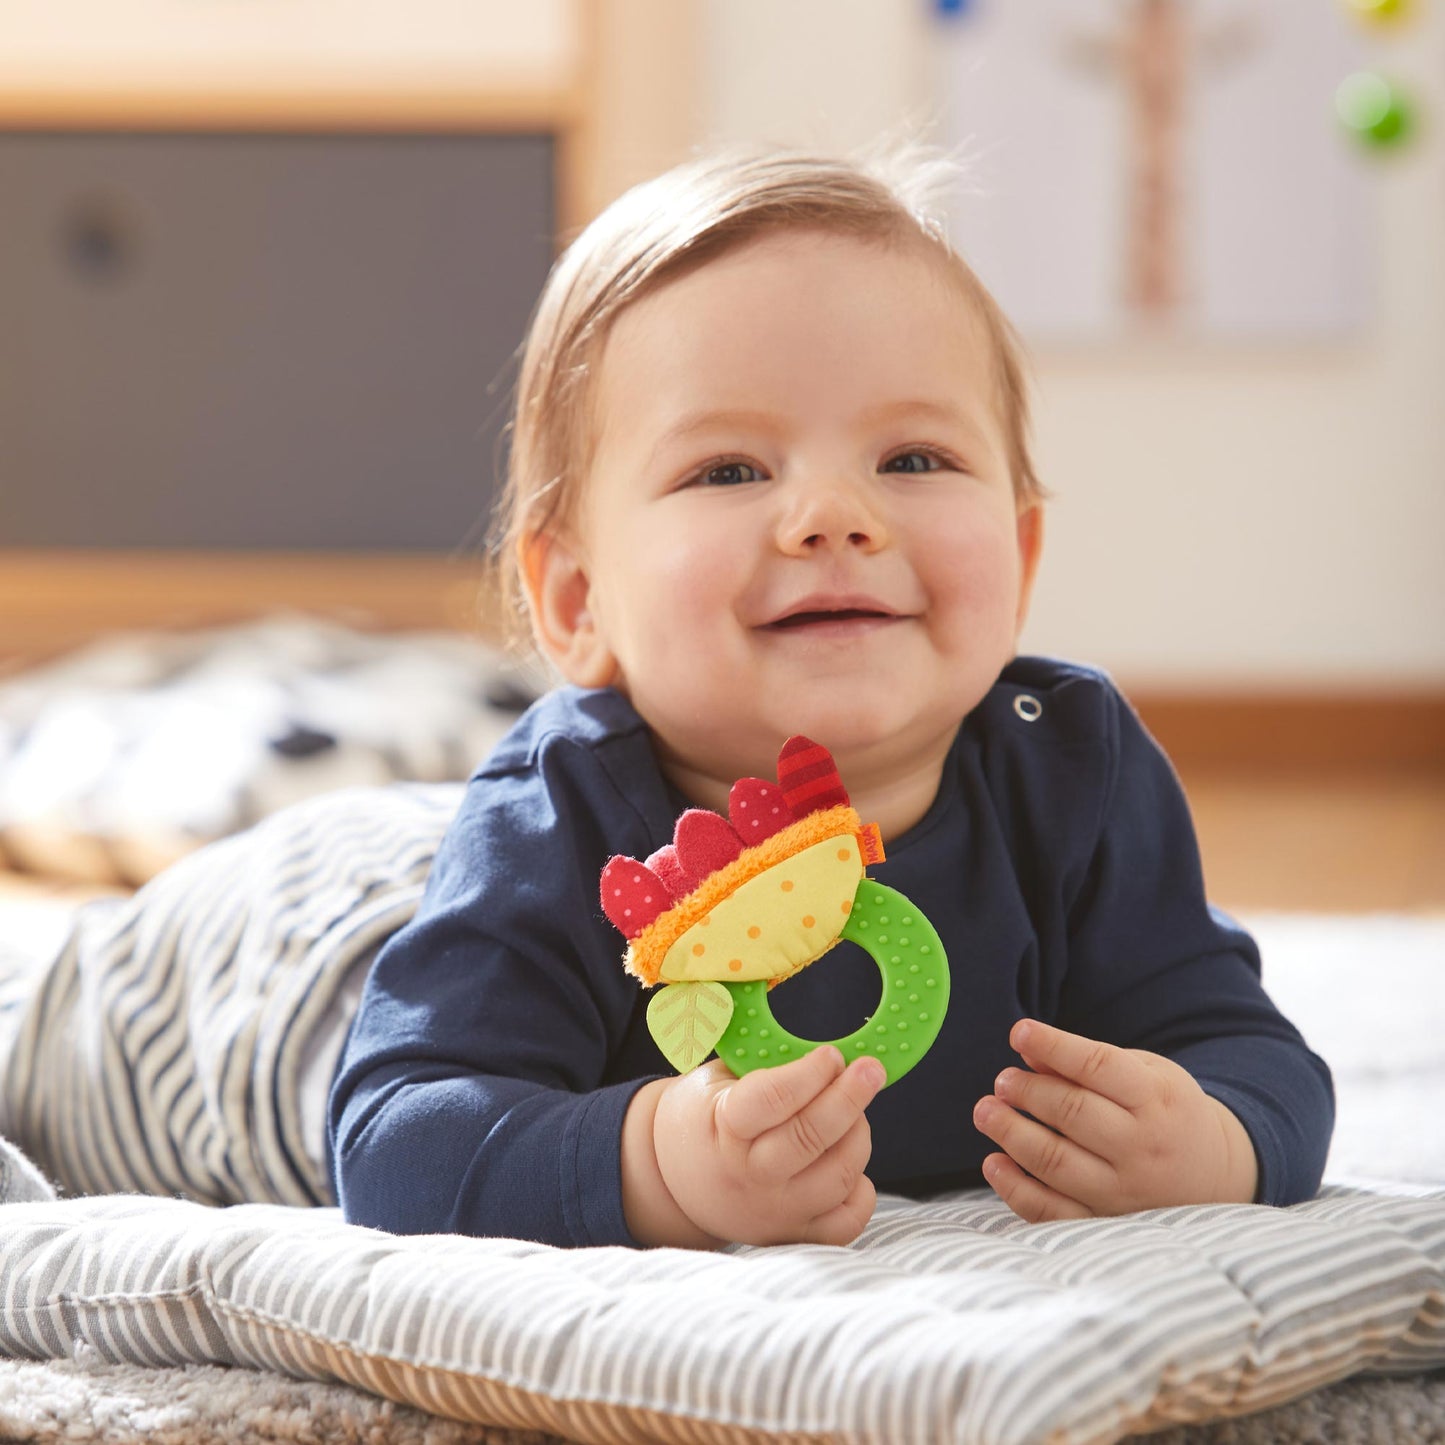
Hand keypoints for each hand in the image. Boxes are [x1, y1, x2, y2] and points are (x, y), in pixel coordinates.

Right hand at [625, 1045, 882, 1246]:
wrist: (675, 1180)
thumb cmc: (703, 1117)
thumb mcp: (717, 1080)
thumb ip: (765, 1065)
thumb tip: (828, 1056)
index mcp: (724, 1128)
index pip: (772, 1100)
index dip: (809, 1074)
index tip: (831, 1055)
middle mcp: (749, 1176)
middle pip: (811, 1138)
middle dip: (849, 1098)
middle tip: (870, 1070)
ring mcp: (774, 1211)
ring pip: (837, 1178)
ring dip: (857, 1136)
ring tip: (855, 1112)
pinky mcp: (794, 1234)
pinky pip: (846, 1221)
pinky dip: (860, 1190)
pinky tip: (850, 1162)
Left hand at [972, 1019, 1258, 1222]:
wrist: (1216, 1175)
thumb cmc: (1165, 1109)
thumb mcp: (1143, 1073)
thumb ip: (1086, 1062)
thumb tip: (1026, 1049)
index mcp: (1156, 1098)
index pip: (1098, 1066)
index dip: (1053, 1045)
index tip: (1018, 1032)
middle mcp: (1143, 1146)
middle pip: (1073, 1113)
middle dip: (1027, 1092)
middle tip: (1002, 1081)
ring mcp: (1126, 1191)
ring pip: (1057, 1163)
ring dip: (1011, 1134)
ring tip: (986, 1111)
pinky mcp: (1107, 1223)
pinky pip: (1054, 1213)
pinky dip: (1016, 1189)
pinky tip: (994, 1162)